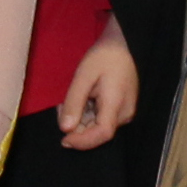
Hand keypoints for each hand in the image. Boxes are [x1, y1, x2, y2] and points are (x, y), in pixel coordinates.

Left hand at [57, 20, 139, 148]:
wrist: (123, 44)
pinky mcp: (121, 109)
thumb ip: (74, 103)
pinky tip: (81, 98)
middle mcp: (124, 114)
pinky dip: (87, 113)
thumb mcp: (84, 76)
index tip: (63, 139)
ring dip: (80, 117)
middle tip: (62, 105)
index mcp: (117, 105)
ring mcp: (124, 112)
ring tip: (70, 98)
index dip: (82, 142)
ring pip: (97, 126)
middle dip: (76, 125)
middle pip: (97, 132)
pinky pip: (101, 118)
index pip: (102, 134)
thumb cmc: (104, 57)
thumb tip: (65, 129)